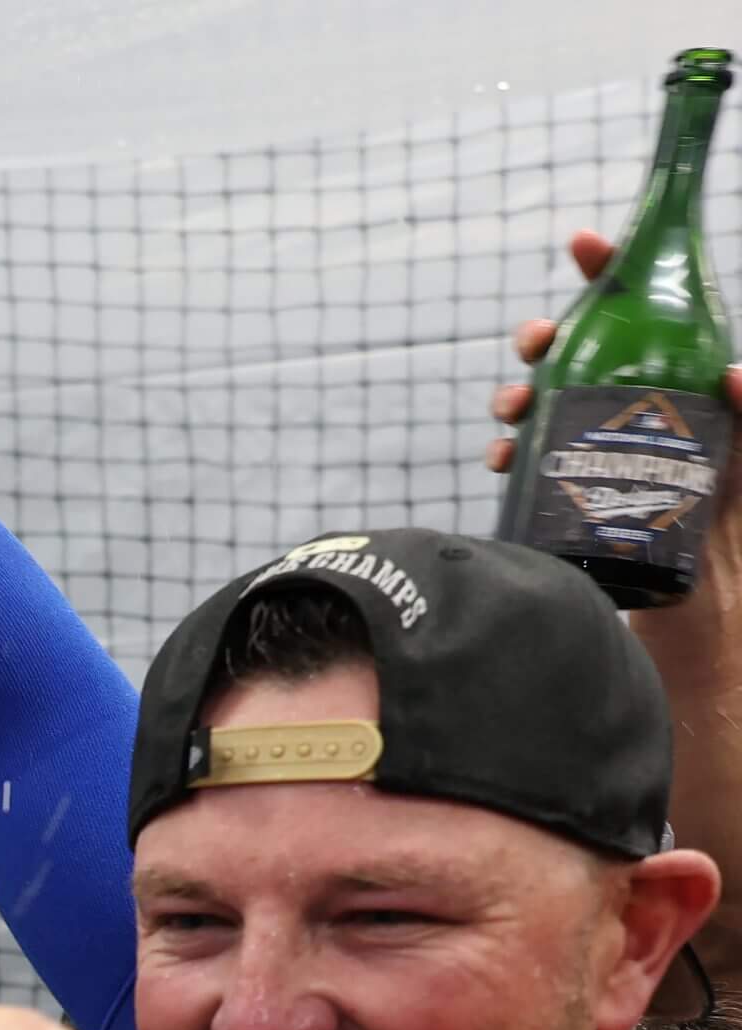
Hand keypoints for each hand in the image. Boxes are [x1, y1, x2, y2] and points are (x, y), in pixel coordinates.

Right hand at [485, 228, 741, 475]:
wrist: (718, 591)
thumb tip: (733, 372)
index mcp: (672, 386)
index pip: (639, 316)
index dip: (608, 275)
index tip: (583, 245)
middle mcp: (629, 411)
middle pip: (576, 354)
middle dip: (544, 338)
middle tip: (538, 343)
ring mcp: (597, 451)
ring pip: (542, 404)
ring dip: (515, 394)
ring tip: (513, 407)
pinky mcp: (571, 496)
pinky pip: (527, 464)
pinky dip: (507, 454)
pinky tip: (504, 458)